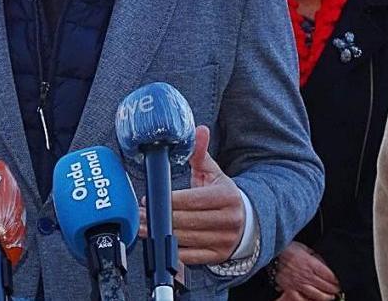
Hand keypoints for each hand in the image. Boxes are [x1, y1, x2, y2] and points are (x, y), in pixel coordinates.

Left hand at [138, 125, 245, 264]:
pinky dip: (172, 250)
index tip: (150, 199)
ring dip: (160, 234)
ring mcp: (224, 240)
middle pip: (186, 221)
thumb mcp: (214, 173)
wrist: (247, 221)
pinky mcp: (218, 255)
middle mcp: (228, 220)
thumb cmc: (223, 195)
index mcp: (227, 197)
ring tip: (143, 226)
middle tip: (140, 213)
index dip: (169, 200)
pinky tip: (158, 242)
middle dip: (159, 218)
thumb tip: (199, 130)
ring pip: (185, 239)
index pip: (193, 200)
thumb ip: (201, 153)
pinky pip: (190, 256)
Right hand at [275, 242, 339, 299]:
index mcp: (310, 264)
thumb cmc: (286, 249)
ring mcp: (298, 284)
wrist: (270, 253)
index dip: (337, 279)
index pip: (329, 275)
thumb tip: (324, 263)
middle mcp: (306, 275)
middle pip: (325, 286)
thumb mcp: (304, 247)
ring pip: (316, 294)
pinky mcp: (289, 289)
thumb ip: (315, 256)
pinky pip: (300, 299)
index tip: (340, 281)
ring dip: (326, 297)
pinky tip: (313, 300)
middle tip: (338, 289)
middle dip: (334, 289)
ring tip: (331, 297)